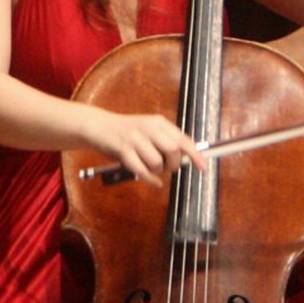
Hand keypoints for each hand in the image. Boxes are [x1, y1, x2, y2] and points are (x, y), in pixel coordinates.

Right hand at [88, 109, 207, 188]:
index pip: (183, 139)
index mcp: (158, 122)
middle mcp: (148, 128)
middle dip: (174, 165)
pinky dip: (149, 179)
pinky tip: (152, 180)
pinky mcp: (123, 150)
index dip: (195, 155)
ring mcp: (135, 139)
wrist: (99, 126)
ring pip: (157, 162)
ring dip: (158, 171)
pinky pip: (141, 170)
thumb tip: (187, 159)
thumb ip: (166, 141)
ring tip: (151, 169)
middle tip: (167, 168)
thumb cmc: (127, 132)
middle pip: (173, 150)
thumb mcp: (149, 131)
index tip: (204, 168)